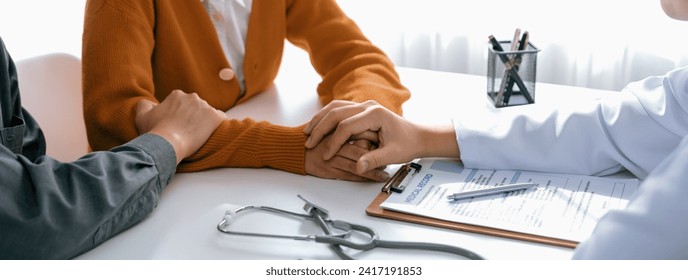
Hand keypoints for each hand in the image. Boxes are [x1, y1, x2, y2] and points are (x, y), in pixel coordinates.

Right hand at [135, 90, 225, 162]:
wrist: (168, 144)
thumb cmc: (154, 131)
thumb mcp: (142, 116)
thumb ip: (144, 105)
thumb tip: (149, 103)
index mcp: (177, 95)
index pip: (181, 103)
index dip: (179, 115)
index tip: (176, 125)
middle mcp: (193, 97)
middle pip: (195, 107)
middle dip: (192, 117)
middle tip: (186, 131)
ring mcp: (205, 106)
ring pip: (207, 113)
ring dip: (204, 122)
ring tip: (197, 136)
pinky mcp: (216, 117)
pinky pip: (221, 119)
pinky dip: (217, 125)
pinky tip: (210, 134)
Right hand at [305, 104, 458, 173]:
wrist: (418, 135)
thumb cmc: (408, 144)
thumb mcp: (393, 155)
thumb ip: (375, 160)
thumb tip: (359, 167)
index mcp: (375, 114)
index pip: (347, 126)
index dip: (334, 141)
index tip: (326, 154)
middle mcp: (368, 106)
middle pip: (336, 113)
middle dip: (320, 128)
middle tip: (308, 142)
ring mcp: (364, 105)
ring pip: (334, 108)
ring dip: (320, 120)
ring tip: (307, 133)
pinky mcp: (361, 109)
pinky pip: (338, 109)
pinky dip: (325, 117)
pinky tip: (317, 127)